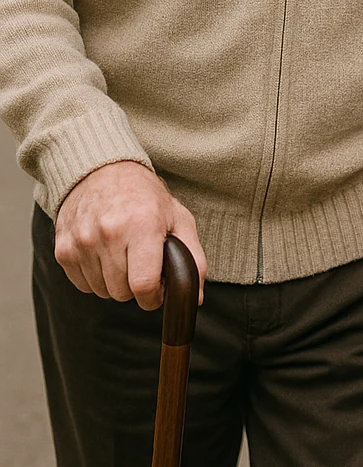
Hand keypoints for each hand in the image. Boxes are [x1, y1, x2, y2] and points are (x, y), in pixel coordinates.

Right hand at [54, 161, 207, 310]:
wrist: (102, 170)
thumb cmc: (144, 196)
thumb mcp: (178, 218)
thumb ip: (193, 257)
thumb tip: (195, 297)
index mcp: (142, 225)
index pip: (144, 285)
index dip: (154, 296)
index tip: (157, 288)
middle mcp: (109, 233)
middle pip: (122, 293)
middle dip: (135, 285)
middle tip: (140, 262)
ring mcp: (83, 241)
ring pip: (102, 291)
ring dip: (114, 281)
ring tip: (122, 254)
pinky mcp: (63, 249)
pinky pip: (82, 285)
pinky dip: (95, 276)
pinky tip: (103, 253)